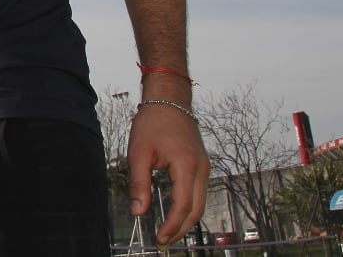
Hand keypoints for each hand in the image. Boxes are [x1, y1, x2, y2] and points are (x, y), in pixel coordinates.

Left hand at [127, 101, 209, 245]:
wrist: (169, 100)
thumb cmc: (153, 121)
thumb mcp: (139, 153)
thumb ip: (139, 184)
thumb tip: (138, 211)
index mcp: (186, 165)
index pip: (183, 206)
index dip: (172, 226)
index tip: (159, 238)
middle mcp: (201, 168)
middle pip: (196, 210)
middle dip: (181, 229)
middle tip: (164, 242)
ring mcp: (204, 166)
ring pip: (200, 203)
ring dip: (187, 220)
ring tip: (169, 233)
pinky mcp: (201, 164)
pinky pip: (199, 192)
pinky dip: (190, 207)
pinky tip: (177, 214)